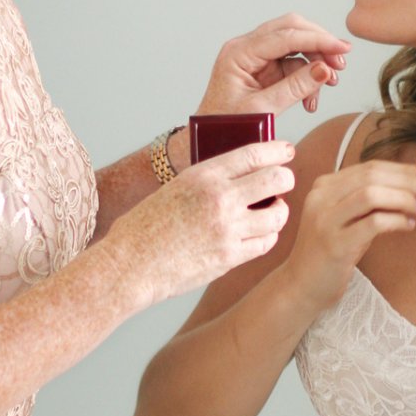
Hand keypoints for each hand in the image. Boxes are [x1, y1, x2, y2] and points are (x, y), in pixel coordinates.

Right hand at [107, 139, 295, 305]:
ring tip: (274, 211)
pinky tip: (262, 234)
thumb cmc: (143, 228)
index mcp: (203, 175)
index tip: (286, 152)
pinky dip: (268, 236)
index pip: (254, 153)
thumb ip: (206, 182)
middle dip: (285, 179)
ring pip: (278, 214)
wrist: (129, 265)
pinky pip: (266, 242)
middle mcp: (220, 198)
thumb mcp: (174, 190)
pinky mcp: (230, 257)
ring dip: (280, 211)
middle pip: (276, 179)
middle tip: (283, 183)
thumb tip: (237, 178)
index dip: (277, 151)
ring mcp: (227, 229)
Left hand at [196, 14, 350, 118]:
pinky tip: (311, 99)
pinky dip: (306, 78)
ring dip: (315, 63)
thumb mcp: (262, 110)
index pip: (284, 35)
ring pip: (295, 46)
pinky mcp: (263, 69)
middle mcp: (246, 48)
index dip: (317, 39)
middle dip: (319, 45)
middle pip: (291, 30)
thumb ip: (294, 88)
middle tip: (340, 65)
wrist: (207, 142)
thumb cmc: (225, 127)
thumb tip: (324, 69)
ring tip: (330, 84)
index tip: (342, 48)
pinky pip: (292, 64)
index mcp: (239, 53)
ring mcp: (255, 57)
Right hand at [283, 159, 415, 313]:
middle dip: (407, 180)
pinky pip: (373, 223)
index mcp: (324, 186)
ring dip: (403, 198)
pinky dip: (396, 220)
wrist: (302, 286)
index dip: (401, 168)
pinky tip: (409, 225)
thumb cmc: (331, 252)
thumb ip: (366, 199)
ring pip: (371, 194)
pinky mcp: (335, 244)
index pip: (368, 167)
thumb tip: (409, 183)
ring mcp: (325, 221)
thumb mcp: (345, 218)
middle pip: (372, 176)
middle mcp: (321, 198)